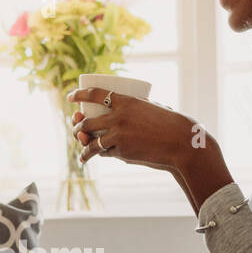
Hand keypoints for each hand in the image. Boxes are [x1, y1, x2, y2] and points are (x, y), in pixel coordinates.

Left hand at [66, 87, 218, 177]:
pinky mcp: (122, 152)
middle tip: (77, 129)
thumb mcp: (152, 108)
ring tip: (82, 152)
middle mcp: (118, 118)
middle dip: (78, 127)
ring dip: (83, 147)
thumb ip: (136, 108)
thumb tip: (125, 109)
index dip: (80, 94)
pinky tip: (93, 158)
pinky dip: (102, 154)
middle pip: (87, 123)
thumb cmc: (170, 123)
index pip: (95, 94)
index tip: (71, 97)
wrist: (181, 143)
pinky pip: (106, 153)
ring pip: (92, 143)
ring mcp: (118, 136)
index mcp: (126, 102)